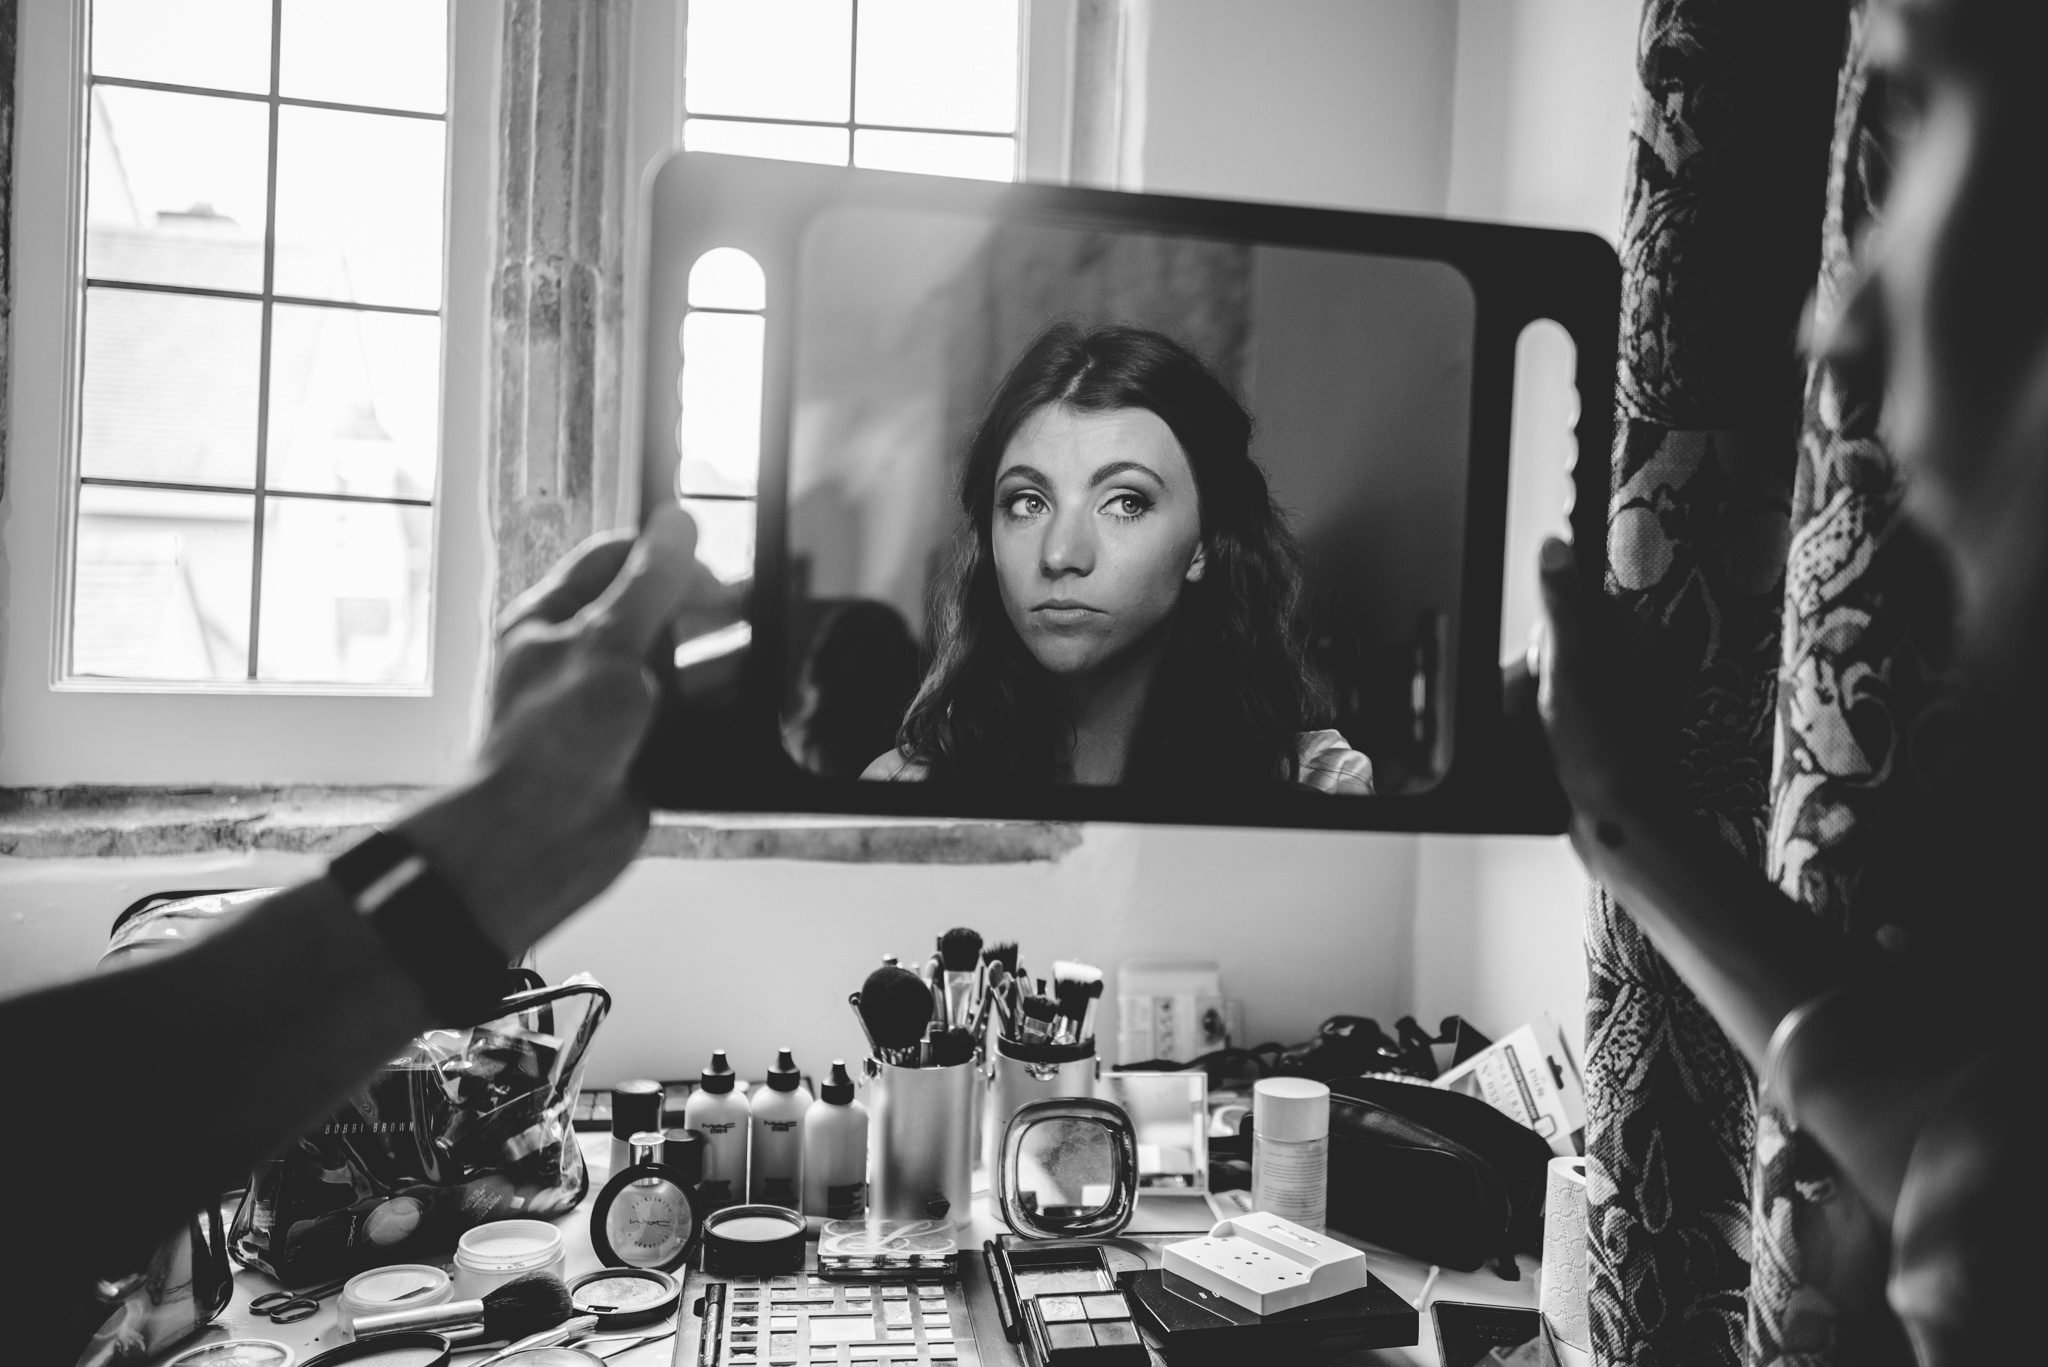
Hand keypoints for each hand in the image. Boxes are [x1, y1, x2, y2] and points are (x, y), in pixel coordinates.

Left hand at [397, 504, 710, 954]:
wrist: (539, 841)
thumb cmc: (547, 742)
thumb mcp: (606, 642)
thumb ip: (649, 583)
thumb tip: (676, 524)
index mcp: (550, 620)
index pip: (613, 560)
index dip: (663, 553)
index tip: (709, 559)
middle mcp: (579, 659)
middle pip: (653, 611)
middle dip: (702, 604)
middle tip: (748, 602)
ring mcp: (611, 706)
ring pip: (676, 665)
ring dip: (718, 654)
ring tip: (766, 642)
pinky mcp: (640, 749)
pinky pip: (689, 716)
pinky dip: (720, 706)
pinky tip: (754, 694)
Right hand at [1531, 536, 1676, 830]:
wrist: (1620, 825)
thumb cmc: (1602, 751)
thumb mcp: (1569, 668)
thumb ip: (1562, 604)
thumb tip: (1553, 545)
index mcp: (1644, 638)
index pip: (1575, 608)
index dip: (1547, 640)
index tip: (1549, 673)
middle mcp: (1647, 664)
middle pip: (1567, 645)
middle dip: (1543, 675)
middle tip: (1551, 712)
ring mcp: (1634, 700)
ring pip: (1565, 681)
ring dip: (1546, 703)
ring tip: (1554, 736)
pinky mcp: (1619, 732)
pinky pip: (1572, 712)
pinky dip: (1556, 727)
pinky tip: (1556, 750)